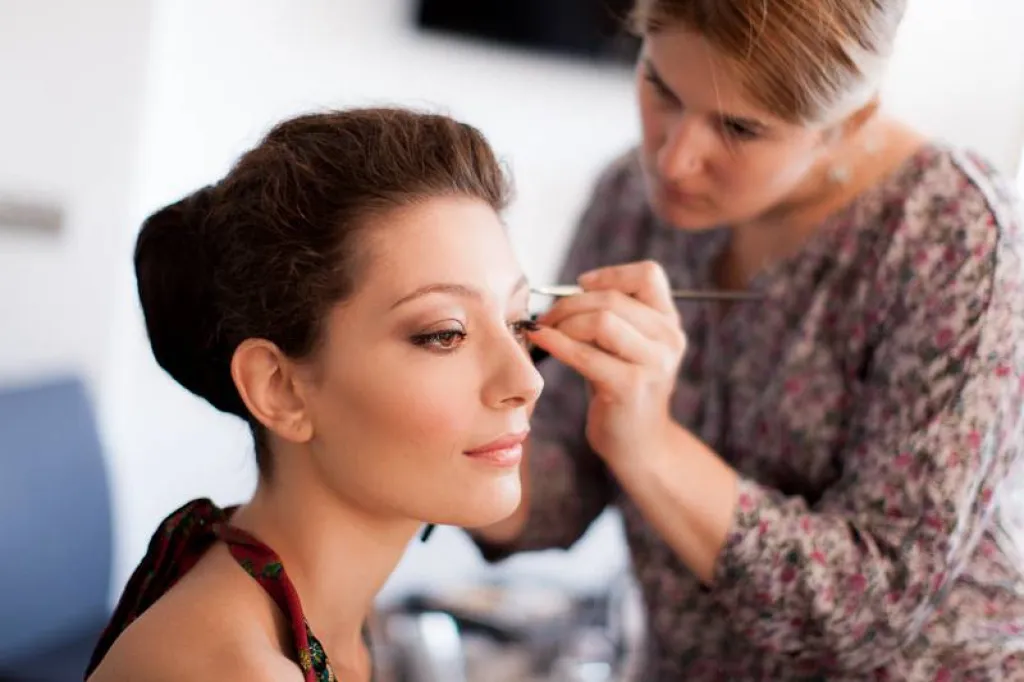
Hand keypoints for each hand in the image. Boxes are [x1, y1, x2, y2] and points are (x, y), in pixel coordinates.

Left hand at [529, 260, 686, 465]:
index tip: (581, 285)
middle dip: (570, 303)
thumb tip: (569, 292)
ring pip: (601, 321)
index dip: (610, 274)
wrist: (638, 444)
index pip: (648, 274)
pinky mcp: (630, 387)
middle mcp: (668, 340)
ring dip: (564, 322)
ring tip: (545, 331)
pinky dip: (557, 343)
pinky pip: (585, 354)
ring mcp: (653, 364)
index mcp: (669, 322)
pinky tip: (540, 341)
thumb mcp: (628, 346)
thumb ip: (613, 316)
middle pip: (612, 298)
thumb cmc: (622, 389)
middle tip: (545, 316)